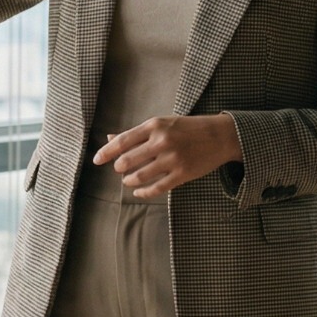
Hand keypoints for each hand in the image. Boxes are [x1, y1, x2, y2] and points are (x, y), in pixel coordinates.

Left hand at [89, 114, 241, 197]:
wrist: (220, 135)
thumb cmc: (187, 128)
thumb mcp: (162, 124)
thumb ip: (136, 133)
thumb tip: (110, 139)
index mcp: (154, 126)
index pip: (122, 141)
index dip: (106, 152)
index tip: (96, 160)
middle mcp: (162, 142)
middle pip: (127, 161)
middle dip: (119, 168)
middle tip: (120, 169)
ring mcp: (172, 159)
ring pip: (139, 176)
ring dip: (129, 181)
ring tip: (128, 180)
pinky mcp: (182, 174)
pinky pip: (156, 188)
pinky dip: (143, 192)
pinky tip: (138, 192)